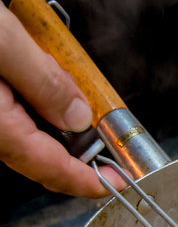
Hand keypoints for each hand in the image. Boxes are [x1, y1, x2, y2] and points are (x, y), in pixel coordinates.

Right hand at [0, 0, 125, 197]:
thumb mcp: (4, 42)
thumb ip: (44, 81)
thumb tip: (79, 116)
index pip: (48, 166)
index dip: (86, 180)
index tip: (118, 184)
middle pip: (40, 153)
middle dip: (79, 152)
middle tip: (112, 145)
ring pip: (29, 131)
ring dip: (59, 124)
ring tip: (86, 108)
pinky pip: (15, 111)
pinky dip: (39, 103)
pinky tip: (50, 83)